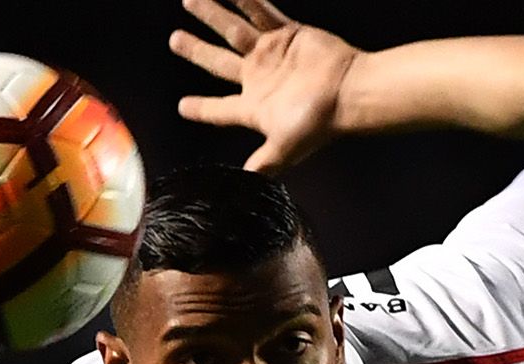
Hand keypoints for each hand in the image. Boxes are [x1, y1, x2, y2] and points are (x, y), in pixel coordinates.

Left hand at [170, 0, 359, 171]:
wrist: (348, 92)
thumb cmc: (318, 121)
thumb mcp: (283, 148)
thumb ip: (262, 165)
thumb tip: (243, 186)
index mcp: (255, 107)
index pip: (221, 109)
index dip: (202, 109)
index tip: (183, 107)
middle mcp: (260, 78)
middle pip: (218, 62)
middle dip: (196, 50)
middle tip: (175, 40)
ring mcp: (273, 54)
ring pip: (233, 30)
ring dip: (212, 15)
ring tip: (190, 0)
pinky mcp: (289, 34)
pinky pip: (262, 11)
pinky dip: (246, 1)